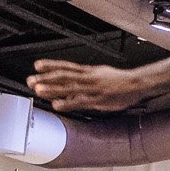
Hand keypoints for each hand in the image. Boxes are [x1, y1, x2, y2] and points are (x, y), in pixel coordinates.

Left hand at [30, 60, 153, 113]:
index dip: (51, 65)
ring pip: (69, 87)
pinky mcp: (98, 99)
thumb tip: (70, 90)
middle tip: (31, 80)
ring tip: (38, 89)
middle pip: (64, 76)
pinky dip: (68, 102)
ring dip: (53, 88)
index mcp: (89, 71)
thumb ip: (85, 82)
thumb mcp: (101, 75)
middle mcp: (89, 77)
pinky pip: (80, 101)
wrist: (138, 83)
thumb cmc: (121, 81)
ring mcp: (93, 88)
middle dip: (46, 78)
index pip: (66, 66)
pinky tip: (57, 104)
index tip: (37, 65)